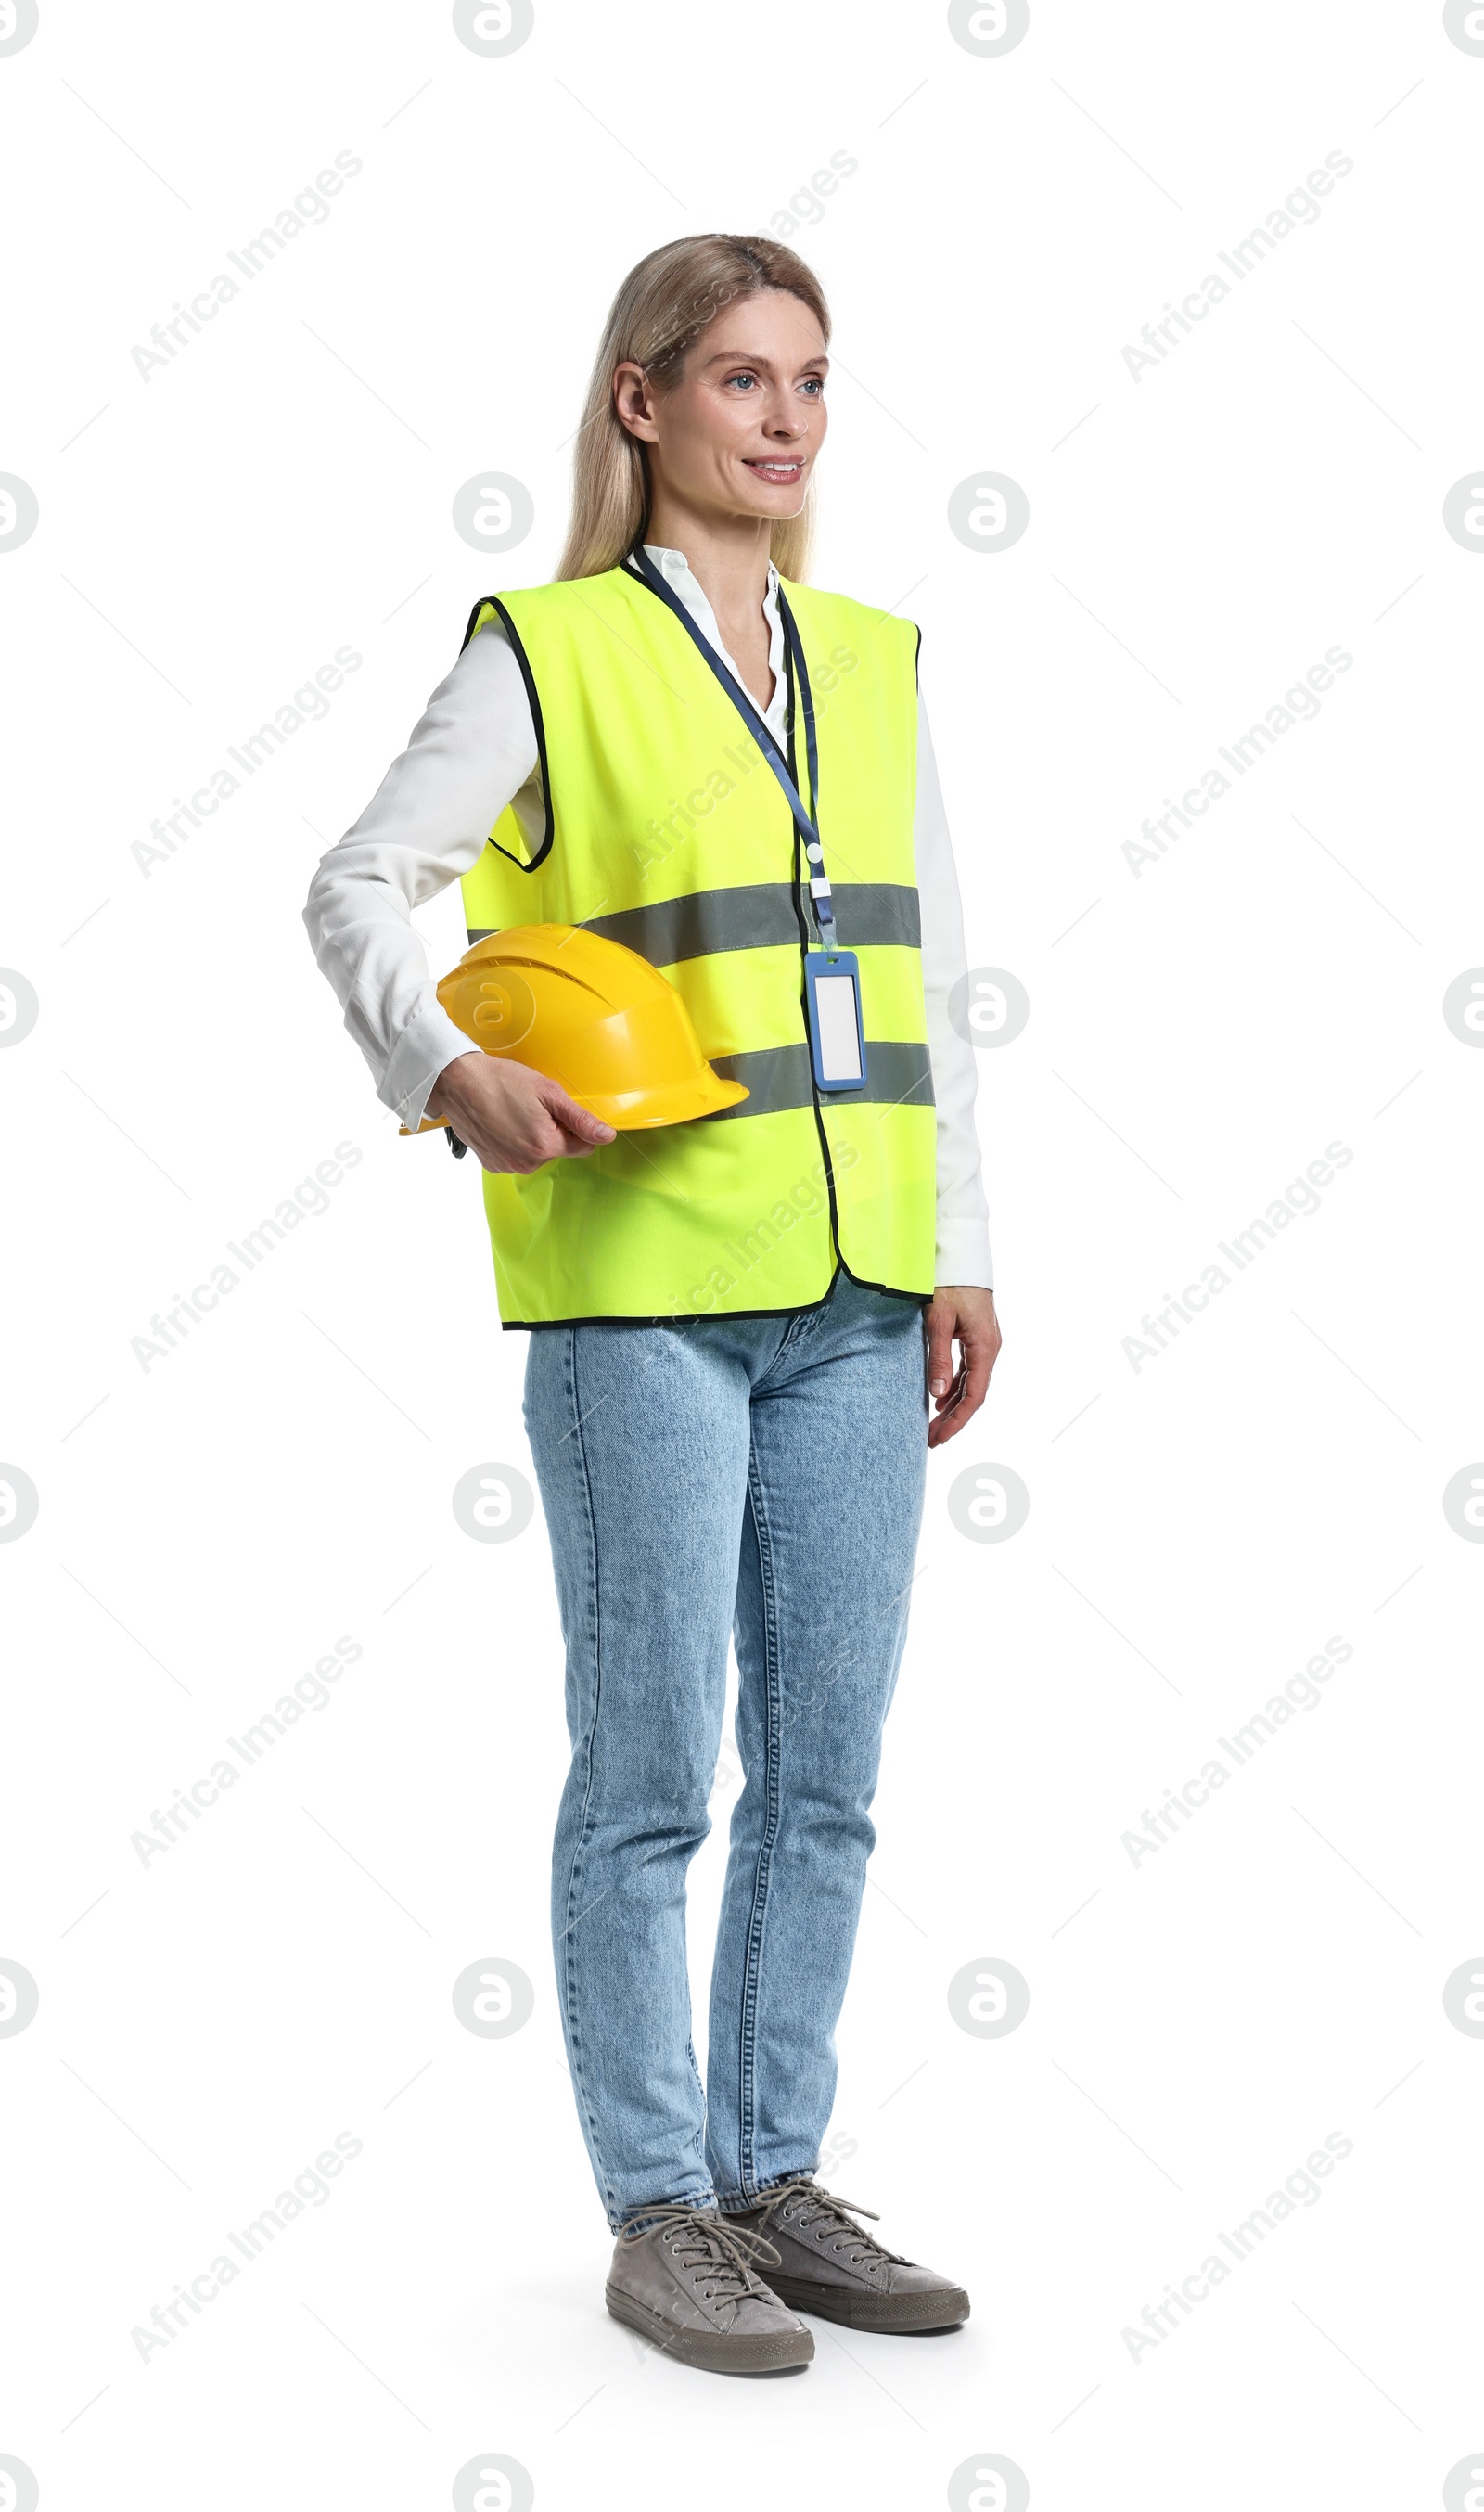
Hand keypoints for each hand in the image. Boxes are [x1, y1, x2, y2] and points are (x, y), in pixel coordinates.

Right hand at [428, 1051, 615, 1174]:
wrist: (458, 1082)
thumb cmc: (500, 1081)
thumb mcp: (547, 1092)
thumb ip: (579, 1118)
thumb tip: (606, 1136)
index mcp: (545, 1145)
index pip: (583, 1147)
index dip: (575, 1126)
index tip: (557, 1110)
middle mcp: (526, 1163)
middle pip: (557, 1150)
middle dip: (552, 1131)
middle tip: (531, 1107)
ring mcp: (507, 1165)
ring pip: (536, 1155)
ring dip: (531, 1137)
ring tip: (513, 1113)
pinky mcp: (491, 1164)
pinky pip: (514, 1157)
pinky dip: (512, 1143)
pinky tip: (501, 1123)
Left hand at [924, 1285, 999, 1449]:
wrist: (960, 1254)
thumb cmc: (949, 1283)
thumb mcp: (939, 1321)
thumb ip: (938, 1358)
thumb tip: (937, 1395)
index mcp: (985, 1347)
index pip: (974, 1396)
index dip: (957, 1421)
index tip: (939, 1437)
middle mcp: (990, 1348)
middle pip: (974, 1394)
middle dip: (953, 1419)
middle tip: (931, 1439)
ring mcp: (985, 1343)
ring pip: (971, 1384)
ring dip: (953, 1405)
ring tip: (932, 1424)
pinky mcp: (977, 1337)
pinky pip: (968, 1370)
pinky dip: (954, 1386)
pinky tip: (939, 1398)